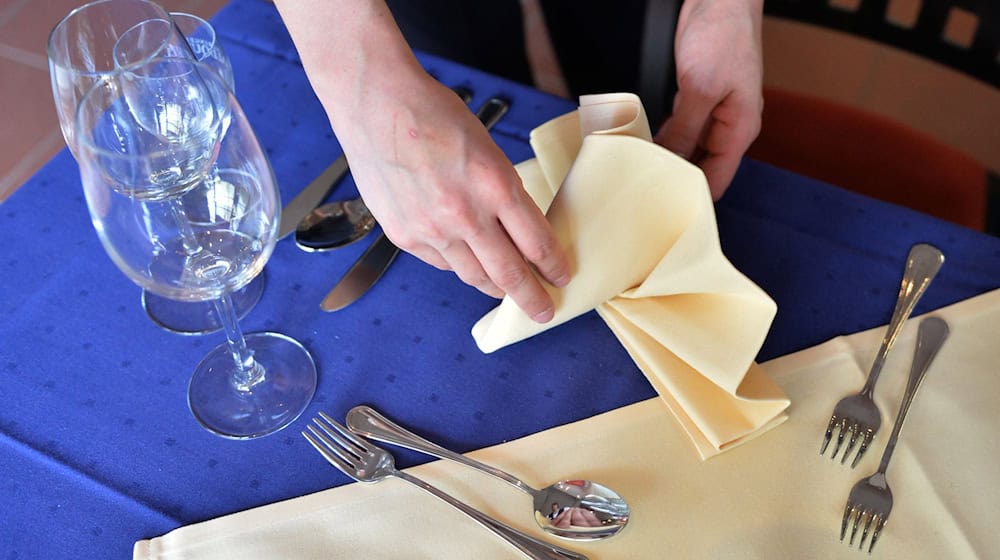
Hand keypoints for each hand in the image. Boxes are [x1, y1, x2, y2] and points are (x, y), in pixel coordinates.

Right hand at [274, 0, 569, 322]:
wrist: (376, 105)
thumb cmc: (433, 115)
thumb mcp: (486, 149)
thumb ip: (502, 192)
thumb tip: (517, 230)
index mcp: (495, 185)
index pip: (537, 243)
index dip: (553, 267)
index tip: (561, 278)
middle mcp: (465, 214)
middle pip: (509, 274)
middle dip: (531, 298)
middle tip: (543, 311)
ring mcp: (431, 229)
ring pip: (473, 276)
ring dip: (494, 288)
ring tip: (506, 293)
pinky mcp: (404, 236)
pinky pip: (440, 263)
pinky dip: (457, 265)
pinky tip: (464, 261)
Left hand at [654, 0, 763, 198]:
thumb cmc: (723, 36)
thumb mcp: (700, 88)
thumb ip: (685, 129)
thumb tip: (670, 163)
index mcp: (740, 129)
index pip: (718, 179)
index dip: (693, 196)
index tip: (664, 209)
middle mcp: (729, 125)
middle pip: (702, 166)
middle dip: (674, 179)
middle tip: (643, 193)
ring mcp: (713, 111)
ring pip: (687, 147)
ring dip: (665, 157)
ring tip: (637, 172)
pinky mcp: (697, 97)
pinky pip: (679, 127)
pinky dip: (663, 135)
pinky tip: (642, 143)